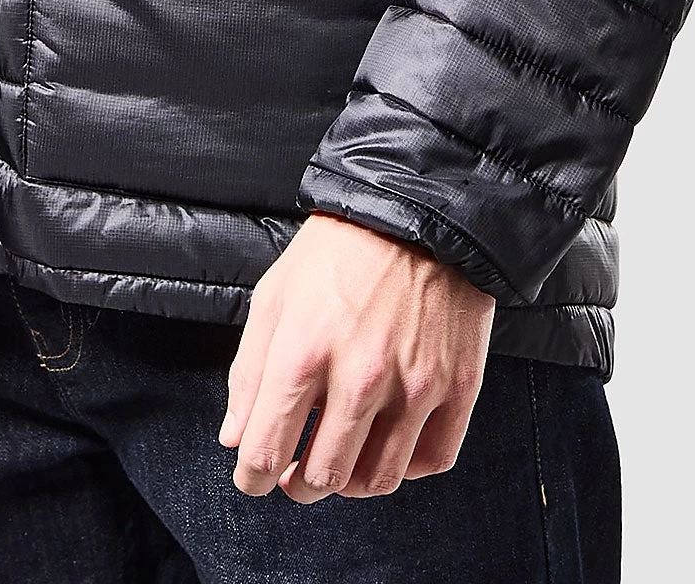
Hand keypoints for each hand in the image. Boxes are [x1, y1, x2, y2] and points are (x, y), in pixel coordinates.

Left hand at [220, 213, 495, 501]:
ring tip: (339, 464)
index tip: (252, 477)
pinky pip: (431, 461)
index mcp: (304, 351)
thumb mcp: (275, 295)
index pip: (266, 451)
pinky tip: (388, 446)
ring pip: (377, 480)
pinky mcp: (457, 386)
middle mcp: (360, 376)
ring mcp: (414, 385)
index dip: (251, 477)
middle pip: (322, 476)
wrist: (419, 209)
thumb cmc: (340, 249)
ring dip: (349, 485)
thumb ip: (249, 371)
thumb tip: (236, 436)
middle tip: (294, 475)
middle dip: (298, 485)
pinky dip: (406, 468)